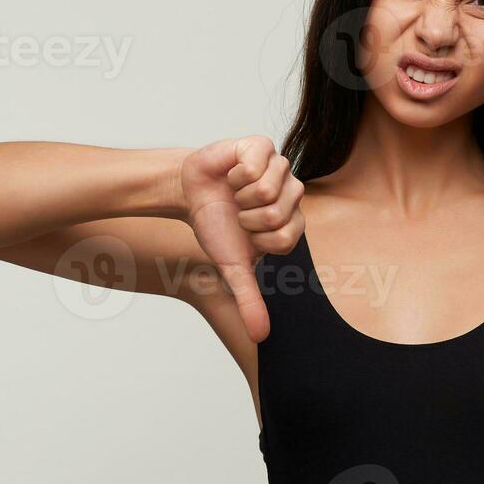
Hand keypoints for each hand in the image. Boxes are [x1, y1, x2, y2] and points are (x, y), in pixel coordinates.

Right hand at [178, 135, 304, 342]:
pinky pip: (257, 162)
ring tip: (235, 192)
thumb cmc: (216, 226)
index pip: (287, 238)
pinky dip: (236, 172)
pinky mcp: (262, 146)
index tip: (246, 232)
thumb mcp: (232, 267)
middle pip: (279, 213)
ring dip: (241, 194)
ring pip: (269, 187)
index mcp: (293, 222)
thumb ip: (250, 301)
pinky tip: (233, 172)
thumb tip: (261, 337)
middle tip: (238, 211)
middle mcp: (293, 193)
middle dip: (247, 217)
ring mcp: (281, 167)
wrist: (189, 193)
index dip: (258, 238)